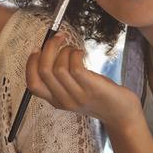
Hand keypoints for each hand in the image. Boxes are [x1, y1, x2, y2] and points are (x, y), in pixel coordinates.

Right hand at [25, 32, 141, 130]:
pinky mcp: (92, 89)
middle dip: (48, 48)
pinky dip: (75, 55)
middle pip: (44, 71)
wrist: (121, 114)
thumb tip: (50, 50)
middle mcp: (64, 100)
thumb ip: (61, 78)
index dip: (31, 63)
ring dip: (64, 51)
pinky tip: (81, 53)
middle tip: (58, 37)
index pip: (33, 84)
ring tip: (74, 49)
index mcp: (55, 101)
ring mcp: (78, 96)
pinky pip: (76, 68)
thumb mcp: (74, 91)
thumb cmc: (98, 97)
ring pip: (58, 68)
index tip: (38, 48)